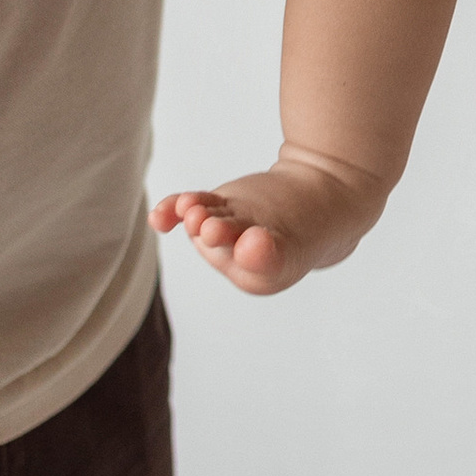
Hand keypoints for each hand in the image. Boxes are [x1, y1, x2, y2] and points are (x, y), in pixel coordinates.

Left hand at [153, 150, 386, 292]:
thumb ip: (272, 254)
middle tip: (212, 227)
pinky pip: (191, 206)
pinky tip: (159, 218)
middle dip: (217, 232)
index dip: (250, 254)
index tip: (250, 238)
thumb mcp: (299, 245)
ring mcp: (224, 227)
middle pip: (223, 243)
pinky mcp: (216, 205)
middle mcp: (236, 254)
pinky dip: (172, 210)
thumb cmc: (309, 231)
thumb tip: (252, 243)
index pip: (252, 265)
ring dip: (194, 215)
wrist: (316, 201)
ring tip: (191, 208)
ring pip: (204, 221)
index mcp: (259, 275)